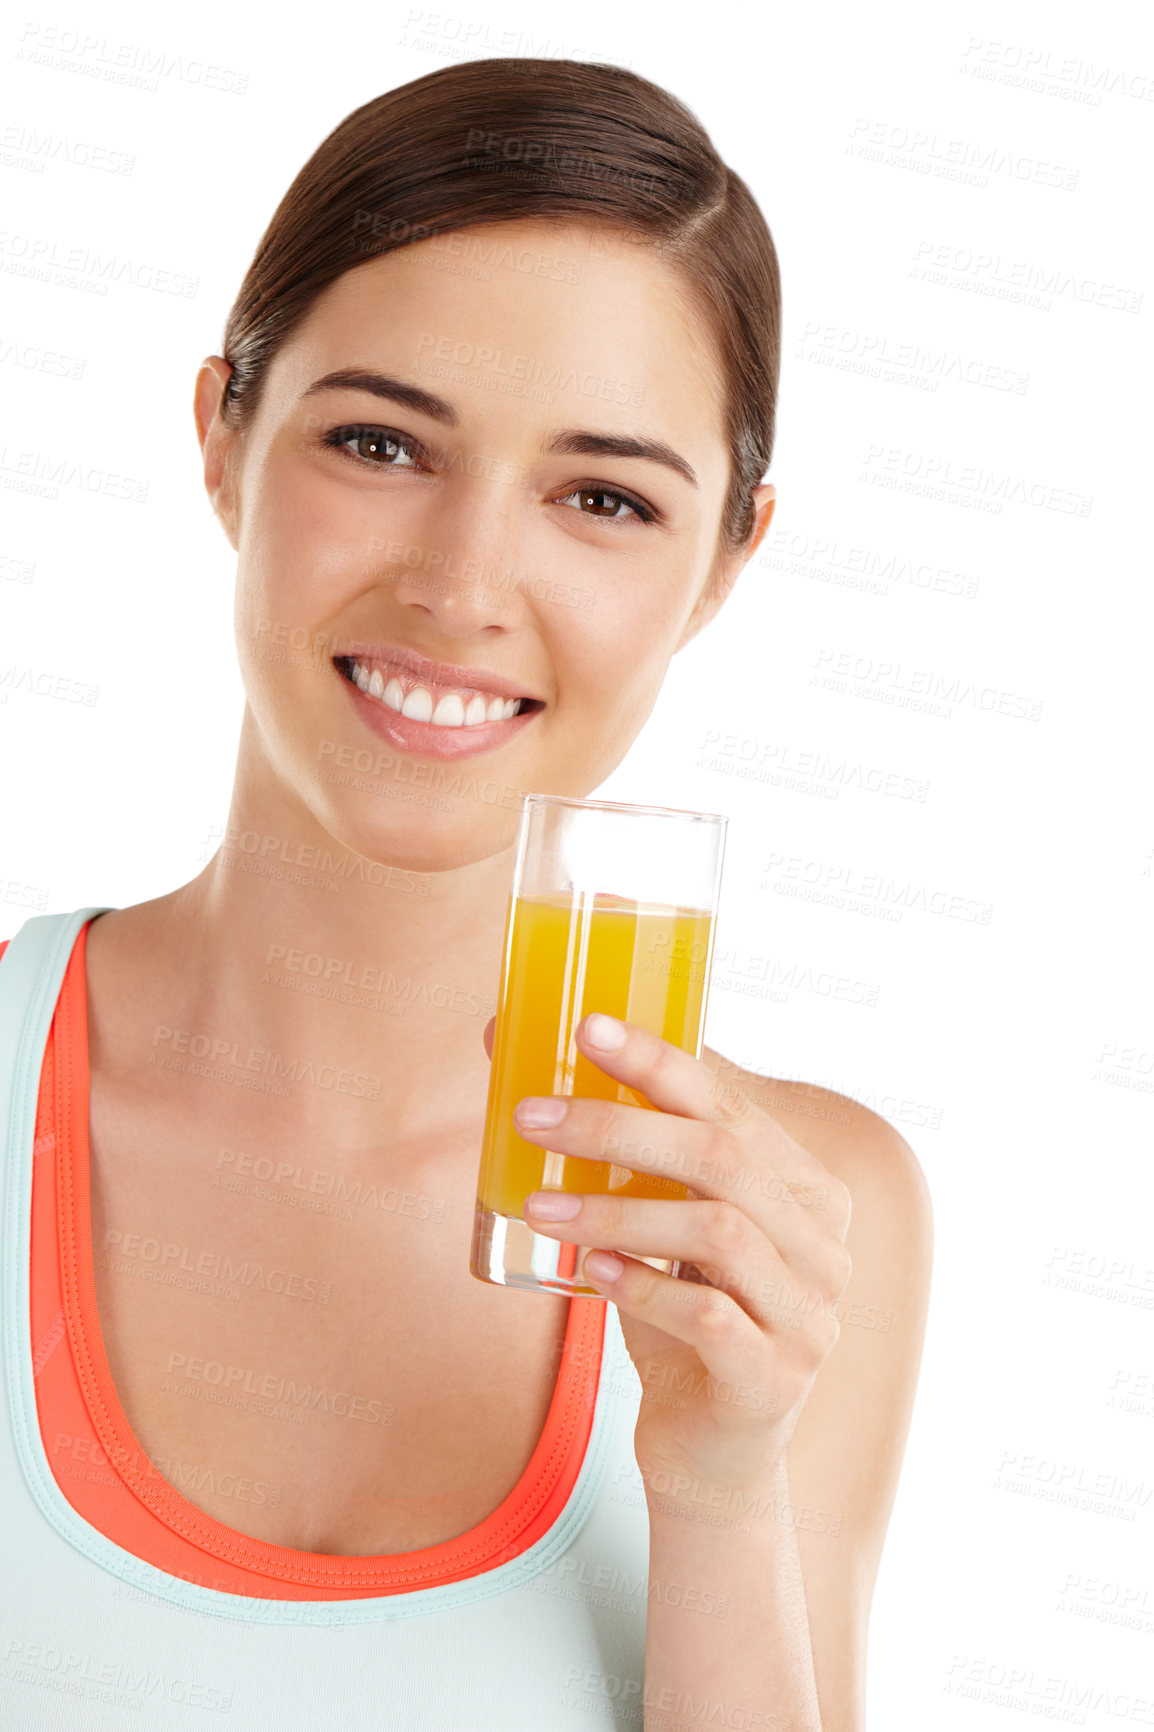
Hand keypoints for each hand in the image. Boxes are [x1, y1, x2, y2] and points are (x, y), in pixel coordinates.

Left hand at [483, 1011, 851, 1496]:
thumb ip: (639, 1149)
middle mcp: (822, 1244)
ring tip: (539, 1203)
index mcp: (806, 1188)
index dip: (659, 1062)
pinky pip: (709, 1318)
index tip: (588, 1028)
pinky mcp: (773, 1379)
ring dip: (616, 1208)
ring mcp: (808, 1315)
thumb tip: (536, 1048)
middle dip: (619, 1127)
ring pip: (715, 1232)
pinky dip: (643, 1285)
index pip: (731, 1105)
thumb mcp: (670, 1224)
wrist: (710, 1454)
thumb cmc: (684, 1318)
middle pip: (722, 1159)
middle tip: (533, 1116)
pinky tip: (592, 1270)